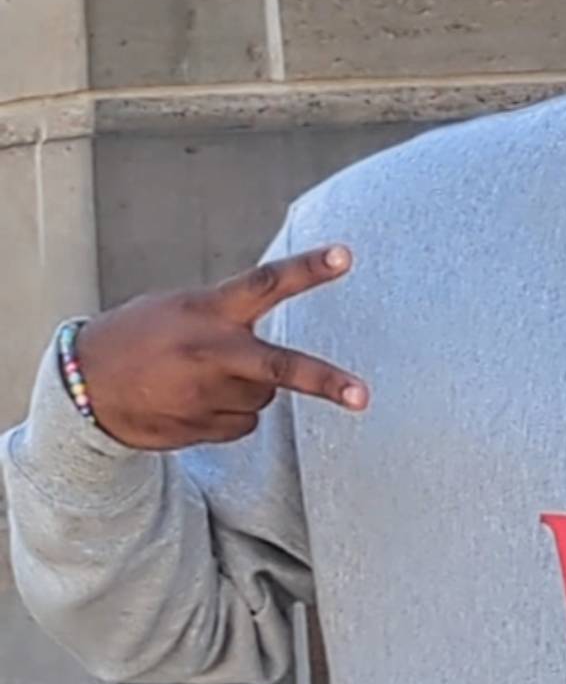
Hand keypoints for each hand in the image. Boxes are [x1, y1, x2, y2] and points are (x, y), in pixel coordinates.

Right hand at [75, 246, 369, 449]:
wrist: (85, 389)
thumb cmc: (138, 337)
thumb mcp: (179, 308)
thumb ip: (225, 317)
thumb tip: (269, 340)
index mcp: (207, 311)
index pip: (266, 284)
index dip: (308, 269)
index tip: (345, 255)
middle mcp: (212, 354)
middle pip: (281, 368)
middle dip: (326, 382)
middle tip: (363, 396)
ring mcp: (208, 395)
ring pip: (263, 398)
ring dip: (248, 389)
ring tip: (205, 378)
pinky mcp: (204, 428)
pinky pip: (244, 424)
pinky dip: (232, 414)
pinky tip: (197, 402)